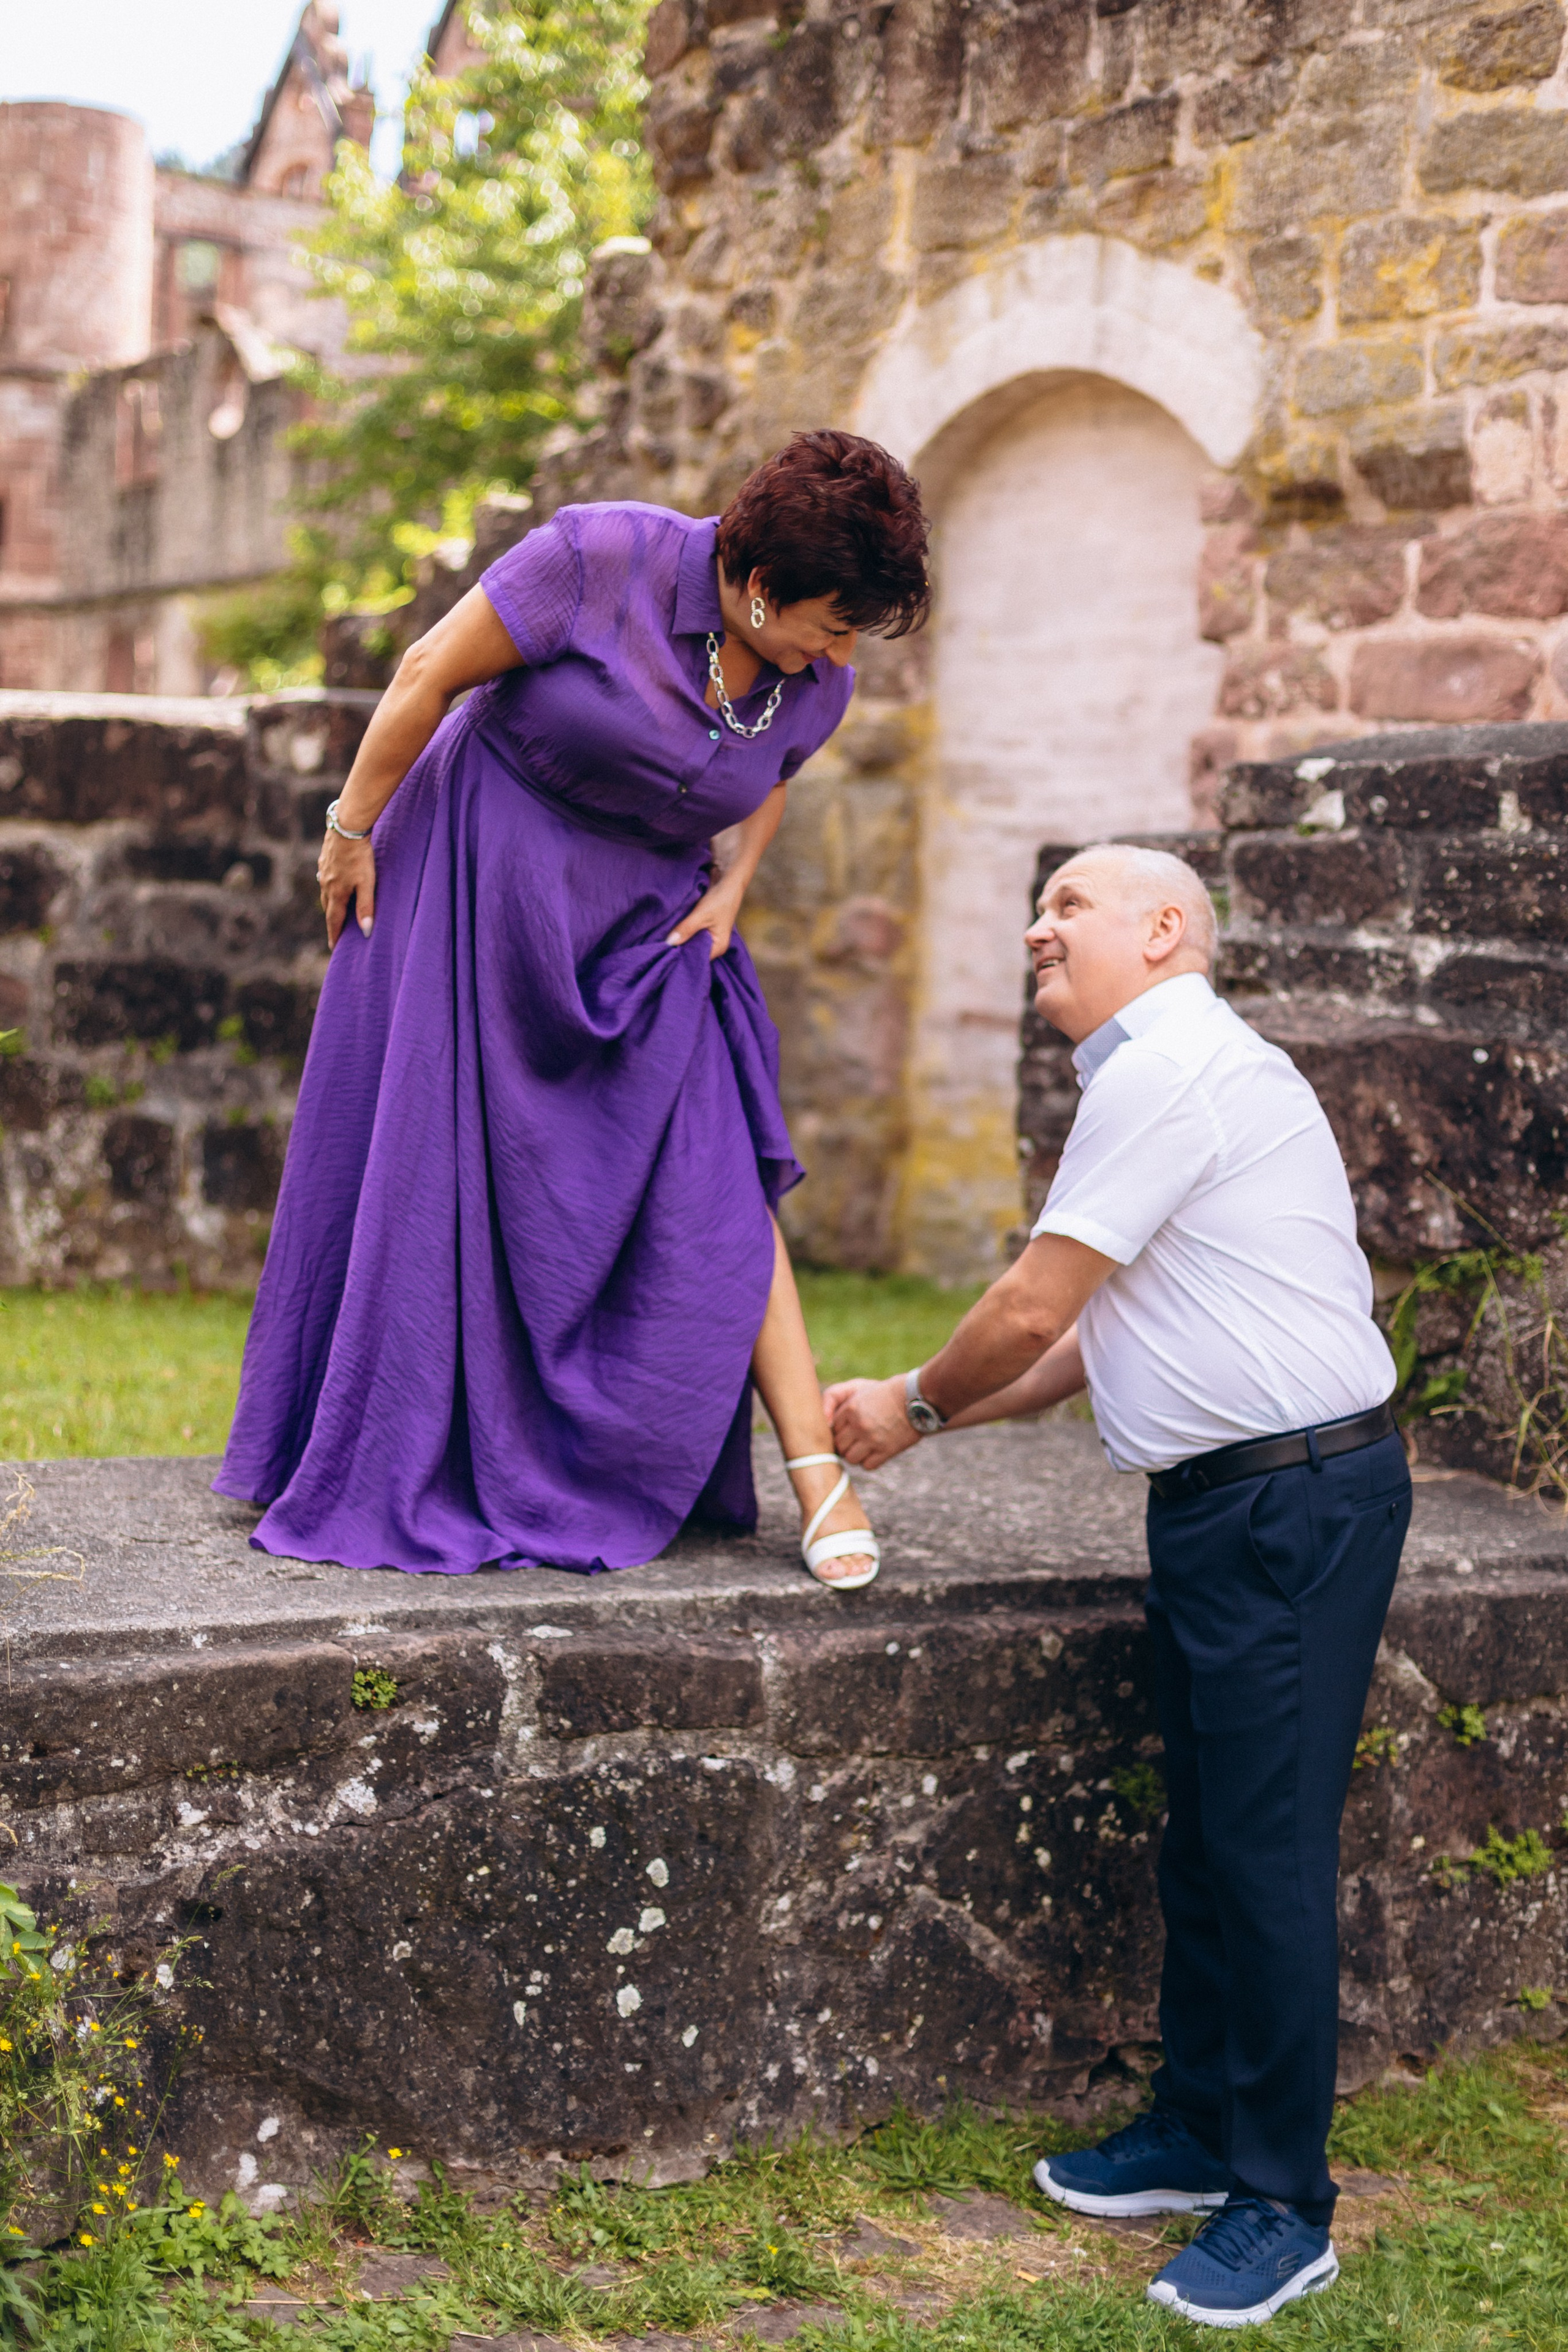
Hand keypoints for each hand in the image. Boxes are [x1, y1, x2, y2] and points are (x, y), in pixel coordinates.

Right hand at [317, 829, 376, 950]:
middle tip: (336, 932)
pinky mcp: (324, 858)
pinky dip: (330, 887)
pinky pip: (325, 878)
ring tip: (336, 910)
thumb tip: (365, 931)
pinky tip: (334, 883)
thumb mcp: (367, 883)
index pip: (334, 920)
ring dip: (330, 903)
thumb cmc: (359, 856)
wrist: (347, 827)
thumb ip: (366, 906)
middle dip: (332, 921)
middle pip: (328, 907)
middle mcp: (326, 883)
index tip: (334, 947)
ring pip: (325, 892)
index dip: (335, 935)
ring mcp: (323, 870)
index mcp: (336, 893)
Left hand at [667, 873, 743, 960]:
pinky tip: (670, 930)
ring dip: (679, 938)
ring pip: (689, 941)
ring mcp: (708, 935)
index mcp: (718, 947)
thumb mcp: (701, 915)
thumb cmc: (721, 898)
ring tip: (662, 940)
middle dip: (679, 948)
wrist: (728, 878)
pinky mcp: (703, 925)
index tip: (664, 955)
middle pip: (692, 951)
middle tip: (659, 948)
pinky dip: (681, 930)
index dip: (681, 957)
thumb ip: (686, 929)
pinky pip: (690, 932)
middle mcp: (714, 944)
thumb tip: (669, 943)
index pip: (697, 959)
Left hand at [825, 1375, 921, 1470]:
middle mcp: (859, 1425)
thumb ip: (835, 1399)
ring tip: (864, 1446)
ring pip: (850, 1458)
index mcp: (851, 1408)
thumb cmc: (884, 1393)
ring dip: (855, 1454)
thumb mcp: (858, 1388)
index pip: (831, 1429)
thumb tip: (825, 1423)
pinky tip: (875, 1451)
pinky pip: (867, 1466)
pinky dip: (869, 1462)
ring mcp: (873, 1439)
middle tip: (854, 1440)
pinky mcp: (887, 1450)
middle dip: (844, 1444)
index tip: (846, 1430)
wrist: (917, 1399)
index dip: (838, 1431)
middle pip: (839, 1446)